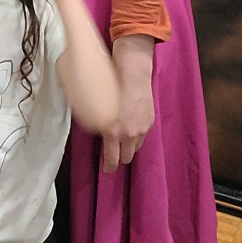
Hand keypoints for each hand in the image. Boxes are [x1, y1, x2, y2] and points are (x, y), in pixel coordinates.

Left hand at [102, 35, 154, 172]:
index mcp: (111, 131)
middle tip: (114, 155)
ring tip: (124, 142)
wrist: (132, 73)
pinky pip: (143, 135)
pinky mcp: (150, 121)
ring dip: (129, 147)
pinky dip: (137, 135)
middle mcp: (128, 133)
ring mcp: (141, 128)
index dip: (109, 167)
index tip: (107, 170)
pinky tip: (132, 128)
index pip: (111, 159)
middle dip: (119, 157)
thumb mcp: (94, 105)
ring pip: (136, 148)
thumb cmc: (108, 86)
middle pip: (126, 157)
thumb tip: (92, 129)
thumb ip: (94, 122)